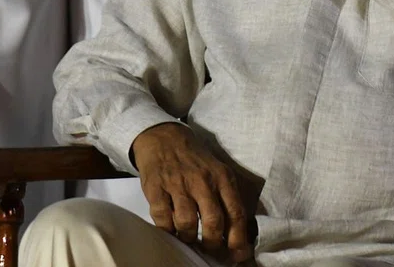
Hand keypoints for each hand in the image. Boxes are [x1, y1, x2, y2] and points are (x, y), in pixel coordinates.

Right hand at [131, 123, 252, 261]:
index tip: (238, 255)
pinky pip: (163, 219)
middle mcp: (202, 181)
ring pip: (187, 224)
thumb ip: (227, 198)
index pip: (235, 213)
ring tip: (189, 238)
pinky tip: (171, 229)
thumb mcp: (218, 172)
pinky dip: (167, 230)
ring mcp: (178, 184)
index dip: (238, 239)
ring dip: (189, 238)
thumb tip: (237, 234)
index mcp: (222, 178)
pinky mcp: (156, 188)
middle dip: (213, 244)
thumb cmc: (195, 160)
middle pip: (213, 223)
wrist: (164, 138)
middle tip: (210, 250)